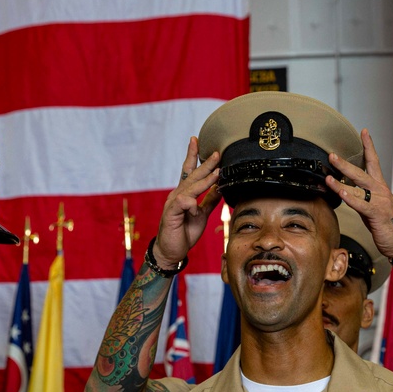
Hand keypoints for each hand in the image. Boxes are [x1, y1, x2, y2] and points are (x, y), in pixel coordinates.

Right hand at [153, 136, 221, 267]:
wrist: (172, 250)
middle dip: (204, 163)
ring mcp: (173, 203)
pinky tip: (196, 207)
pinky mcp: (171, 213)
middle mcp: (177, 194)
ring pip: (190, 187)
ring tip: (218, 172)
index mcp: (184, 193)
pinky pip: (183, 203)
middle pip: (192, 175)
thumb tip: (220, 188)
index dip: (193, 156)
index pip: (189, 171)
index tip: (197, 141)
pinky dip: (192, 203)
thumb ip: (209, 200)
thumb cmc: (185, 231)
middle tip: (216, 153)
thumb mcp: (202, 214)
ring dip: (205, 180)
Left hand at [325, 128, 392, 259]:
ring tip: (328, 176)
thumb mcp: (372, 209)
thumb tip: (346, 192)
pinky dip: (350, 198)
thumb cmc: (387, 227)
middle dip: (345, 164)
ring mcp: (380, 202)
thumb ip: (361, 198)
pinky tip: (340, 193)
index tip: (364, 132)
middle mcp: (381, 191)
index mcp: (380, 188)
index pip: (374, 162)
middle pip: (361, 172)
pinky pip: (361, 204)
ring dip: (341, 182)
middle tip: (332, 155)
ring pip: (358, 188)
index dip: (369, 147)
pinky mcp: (377, 214)